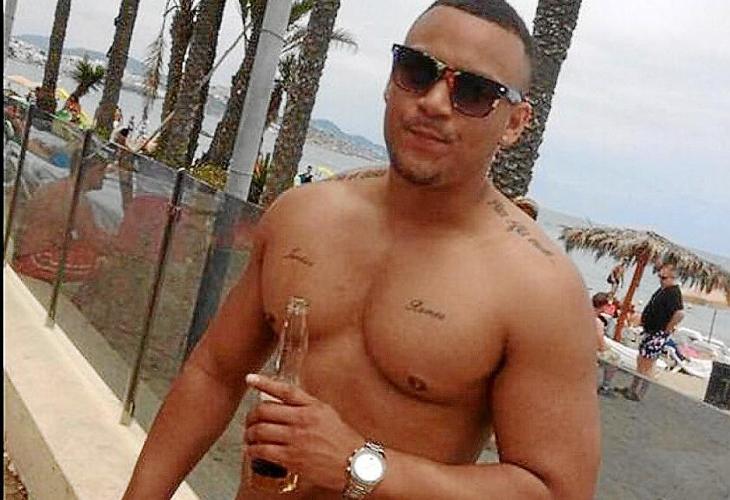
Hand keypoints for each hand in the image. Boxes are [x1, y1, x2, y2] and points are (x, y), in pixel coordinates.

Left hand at [244, 374, 363, 491]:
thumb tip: (285, 403)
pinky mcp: (292, 458)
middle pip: (265, 410)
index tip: (250, 379)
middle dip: (251, 416)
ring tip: (249, 437)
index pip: (284, 390)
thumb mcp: (327, 414)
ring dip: (249, 434)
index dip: (264, 382)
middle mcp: (303, 420)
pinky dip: (252, 450)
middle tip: (249, 421)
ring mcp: (296, 439)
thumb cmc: (343, 440)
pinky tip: (253, 451)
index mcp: (312, 406)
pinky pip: (262, 450)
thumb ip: (307, 406)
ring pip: (260, 431)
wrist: (355, 464)